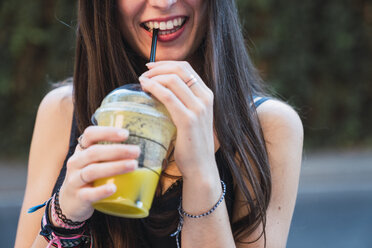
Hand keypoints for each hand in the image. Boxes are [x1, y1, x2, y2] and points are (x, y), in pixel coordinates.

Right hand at [57, 126, 139, 222]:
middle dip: (117, 150)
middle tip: (137, 151)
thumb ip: (111, 154)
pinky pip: (89, 193)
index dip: (107, 132)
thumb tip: (143, 147)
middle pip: (94, 152)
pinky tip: (114, 188)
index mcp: (82, 150)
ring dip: (115, 167)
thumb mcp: (94, 163)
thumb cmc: (89, 178)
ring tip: (133, 165)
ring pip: (93, 171)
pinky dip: (102, 190)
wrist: (70, 203)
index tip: (126, 134)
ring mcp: (75, 180)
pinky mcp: (79, 197)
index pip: (90, 135)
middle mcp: (76, 162)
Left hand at [139, 61, 217, 179]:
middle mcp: (205, 99)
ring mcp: (199, 108)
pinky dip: (154, 88)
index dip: (167, 64)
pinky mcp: (189, 120)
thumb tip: (160, 90)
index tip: (151, 67)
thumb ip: (182, 102)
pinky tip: (145, 89)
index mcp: (206, 95)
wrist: (200, 166)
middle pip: (180, 70)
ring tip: (142, 82)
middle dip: (158, 68)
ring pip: (173, 80)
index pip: (187, 68)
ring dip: (154, 77)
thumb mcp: (191, 118)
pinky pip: (168, 96)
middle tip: (144, 74)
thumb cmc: (192, 144)